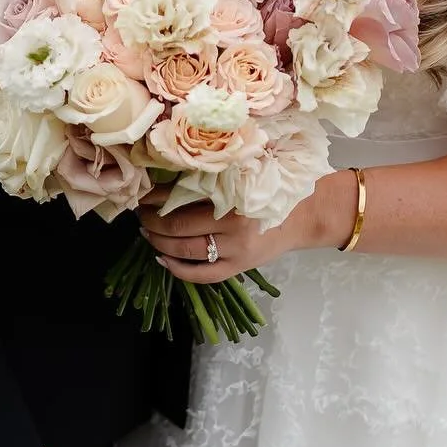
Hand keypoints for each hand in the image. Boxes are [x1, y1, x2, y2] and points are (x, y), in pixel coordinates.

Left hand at [141, 170, 356, 283]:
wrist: (306, 214)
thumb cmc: (272, 186)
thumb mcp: (245, 172)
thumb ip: (214, 174)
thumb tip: (167, 173)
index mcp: (234, 194)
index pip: (183, 196)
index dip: (158, 196)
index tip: (144, 192)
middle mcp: (234, 224)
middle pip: (179, 226)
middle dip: (152, 220)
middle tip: (140, 213)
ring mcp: (237, 250)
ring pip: (186, 250)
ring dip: (159, 242)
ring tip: (147, 233)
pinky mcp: (240, 267)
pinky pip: (202, 275)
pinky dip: (178, 269)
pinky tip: (163, 259)